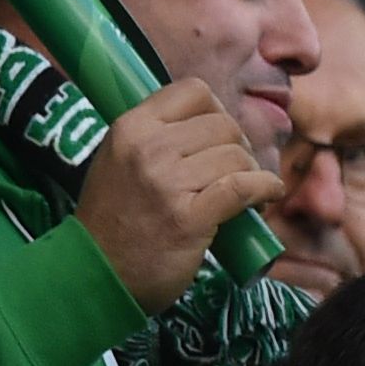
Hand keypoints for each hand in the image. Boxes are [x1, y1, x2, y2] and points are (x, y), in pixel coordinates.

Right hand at [74, 78, 283, 309]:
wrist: (96, 274)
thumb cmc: (112, 220)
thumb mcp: (118, 161)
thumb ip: (157, 137)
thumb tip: (213, 122)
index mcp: (131, 127)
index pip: (194, 91)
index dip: (217, 111)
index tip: (219, 136)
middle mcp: (148, 148)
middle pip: (223, 125)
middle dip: (238, 147)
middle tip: (235, 171)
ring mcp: (167, 183)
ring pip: (236, 156)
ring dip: (251, 172)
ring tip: (246, 191)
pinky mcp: (188, 218)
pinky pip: (243, 187)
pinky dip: (265, 189)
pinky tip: (268, 194)